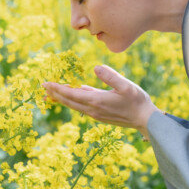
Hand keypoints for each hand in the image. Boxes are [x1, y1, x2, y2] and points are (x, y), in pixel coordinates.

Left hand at [42, 65, 160, 136]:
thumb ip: (110, 76)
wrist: (146, 120)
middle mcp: (93, 109)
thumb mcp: (126, 86)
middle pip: (68, 101)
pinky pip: (81, 107)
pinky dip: (72, 102)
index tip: (46, 83)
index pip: (71, 94)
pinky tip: (72, 96)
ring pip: (73, 105)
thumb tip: (95, 67)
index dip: (57, 88)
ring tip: (50, 93)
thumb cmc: (138, 101)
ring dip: (61, 99)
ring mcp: (96, 114)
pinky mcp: (100, 116)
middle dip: (54, 93)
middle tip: (42, 87)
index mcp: (96, 101)